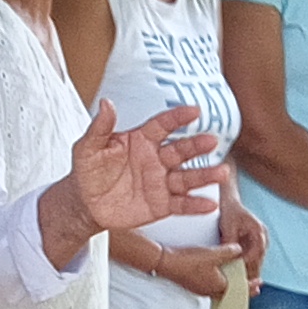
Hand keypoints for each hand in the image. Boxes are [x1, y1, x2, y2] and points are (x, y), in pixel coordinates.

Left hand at [62, 101, 219, 236]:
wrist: (85, 203)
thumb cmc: (88, 170)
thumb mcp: (87, 148)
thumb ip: (99, 127)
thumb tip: (107, 103)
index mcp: (142, 139)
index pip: (163, 125)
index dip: (178, 118)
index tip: (195, 111)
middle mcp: (157, 159)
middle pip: (181, 150)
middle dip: (197, 146)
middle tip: (211, 141)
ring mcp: (162, 182)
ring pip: (187, 177)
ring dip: (205, 175)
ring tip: (222, 173)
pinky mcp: (163, 205)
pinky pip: (182, 204)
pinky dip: (196, 205)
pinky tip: (210, 205)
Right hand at [148, 242, 245, 300]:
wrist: (166, 263)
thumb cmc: (189, 261)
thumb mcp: (214, 253)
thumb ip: (230, 252)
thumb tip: (240, 250)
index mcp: (219, 286)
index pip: (240, 289)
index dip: (251, 286)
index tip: (259, 283)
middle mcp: (211, 291)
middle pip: (231, 292)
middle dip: (243, 288)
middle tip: (252, 285)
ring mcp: (201, 289)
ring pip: (221, 290)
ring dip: (230, 285)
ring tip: (236, 279)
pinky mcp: (193, 285)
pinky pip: (212, 287)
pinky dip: (220, 282)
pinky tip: (218, 275)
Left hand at [218, 192, 266, 287]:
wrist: (230, 204)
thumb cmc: (230, 211)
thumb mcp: (228, 224)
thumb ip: (229, 239)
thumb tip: (227, 255)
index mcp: (259, 231)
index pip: (257, 252)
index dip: (247, 263)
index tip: (238, 271)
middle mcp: (263, 238)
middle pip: (258, 260)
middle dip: (249, 273)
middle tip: (240, 285)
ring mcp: (260, 243)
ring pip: (256, 263)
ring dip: (248, 272)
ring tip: (238, 285)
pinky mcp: (253, 247)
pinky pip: (251, 261)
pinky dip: (245, 268)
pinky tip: (236, 277)